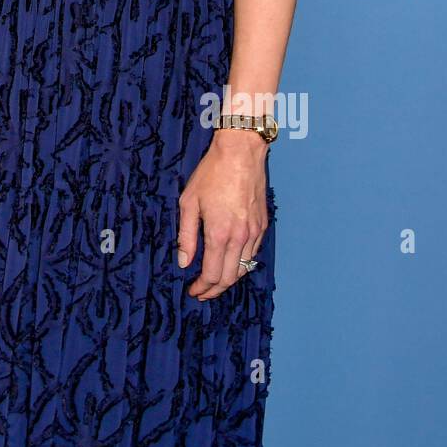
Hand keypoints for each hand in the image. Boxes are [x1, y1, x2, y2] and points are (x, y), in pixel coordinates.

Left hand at [177, 133, 269, 299]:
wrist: (241, 153)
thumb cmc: (211, 174)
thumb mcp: (189, 202)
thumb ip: (186, 236)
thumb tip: (184, 262)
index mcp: (219, 233)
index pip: (212, 275)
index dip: (202, 288)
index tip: (193, 291)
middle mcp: (240, 237)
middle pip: (230, 278)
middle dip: (215, 290)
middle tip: (202, 292)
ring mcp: (254, 232)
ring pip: (244, 268)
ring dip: (229, 279)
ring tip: (215, 281)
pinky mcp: (262, 226)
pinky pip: (253, 254)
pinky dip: (241, 264)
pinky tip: (230, 262)